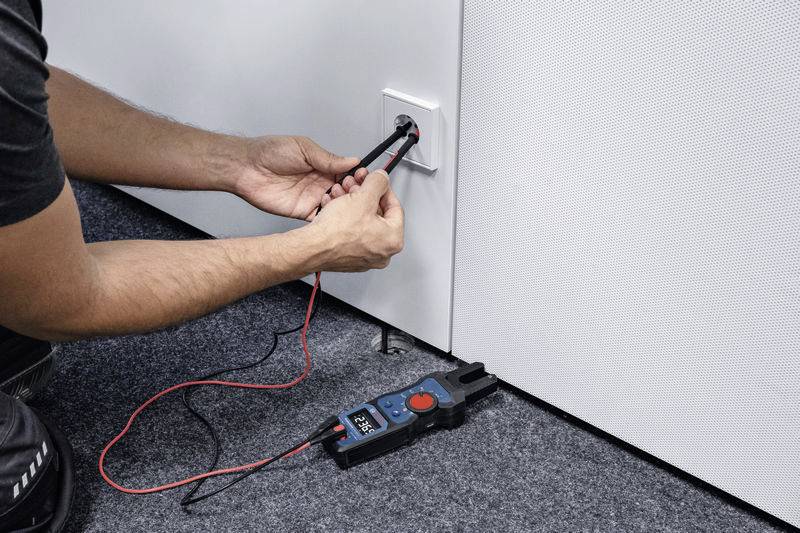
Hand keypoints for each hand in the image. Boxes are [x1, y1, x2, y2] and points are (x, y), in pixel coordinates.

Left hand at [233, 136, 358, 220]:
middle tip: (354, 190)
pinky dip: (330, 219)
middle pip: (345, 191)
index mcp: (321, 166)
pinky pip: (320, 219)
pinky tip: (335, 215)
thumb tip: (352, 160)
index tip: (364, 177)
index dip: (357, 176)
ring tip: (343, 200)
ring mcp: (312, 198)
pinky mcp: (302, 211)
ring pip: (336, 206)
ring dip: (343, 205)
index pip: (346, 173)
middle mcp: (319, 183)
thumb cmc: (270, 152)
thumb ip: (328, 158)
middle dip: (353, 192)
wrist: (247, 168)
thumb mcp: (304, 148)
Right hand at [303, 170, 403, 271]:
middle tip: (356, 188)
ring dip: (352, 204)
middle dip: (364, 196)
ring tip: (342, 196)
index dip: (383, 189)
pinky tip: (335, 208)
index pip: (395, 207)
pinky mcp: (350, 258)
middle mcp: (383, 253)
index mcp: (393, 239)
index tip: (376, 182)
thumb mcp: (362, 196)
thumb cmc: (336, 232)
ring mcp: (366, 257)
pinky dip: (345, 219)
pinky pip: (352, 233)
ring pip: (362, 222)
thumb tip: (382, 179)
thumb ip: (377, 182)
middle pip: (377, 215)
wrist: (312, 248)